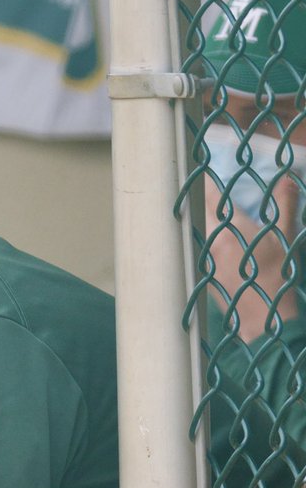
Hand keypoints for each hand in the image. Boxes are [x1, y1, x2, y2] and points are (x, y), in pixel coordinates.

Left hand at [205, 174, 300, 341]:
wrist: (263, 320)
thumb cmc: (277, 277)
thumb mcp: (283, 238)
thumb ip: (284, 205)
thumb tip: (286, 178)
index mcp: (229, 229)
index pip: (211, 196)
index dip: (208, 181)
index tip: (208, 168)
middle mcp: (211, 241)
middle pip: (202, 211)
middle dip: (207, 199)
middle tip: (215, 188)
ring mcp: (206, 258)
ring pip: (201, 230)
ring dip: (208, 219)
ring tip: (219, 213)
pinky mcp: (205, 273)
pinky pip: (203, 248)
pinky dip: (209, 239)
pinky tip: (221, 240)